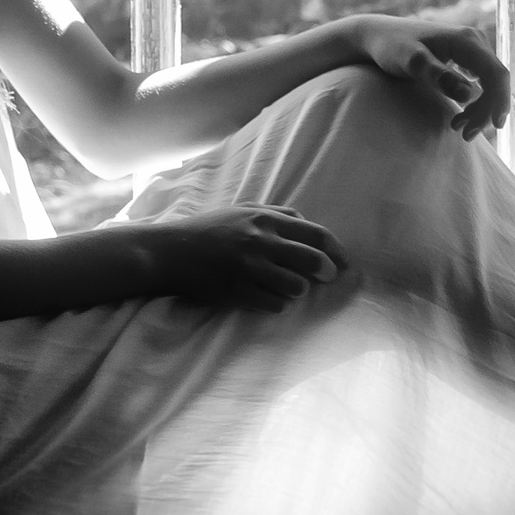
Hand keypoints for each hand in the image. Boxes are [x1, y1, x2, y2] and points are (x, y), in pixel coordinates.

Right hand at [142, 203, 347, 312]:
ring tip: (289, 286)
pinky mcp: (238, 292)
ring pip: (296, 287)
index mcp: (264, 220)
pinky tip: (269, 296)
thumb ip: (276, 214)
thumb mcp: (242, 210)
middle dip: (327, 273)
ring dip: (298, 289)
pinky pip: (274, 304)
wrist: (170, 251)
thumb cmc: (208, 229)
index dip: (336, 250)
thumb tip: (306, 222)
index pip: (315, 234)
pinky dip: (277, 302)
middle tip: (328, 278)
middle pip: (312, 261)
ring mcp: (249, 269)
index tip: (344, 262)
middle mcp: (260, 243)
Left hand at [352, 16, 511, 140]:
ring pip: (490, 85)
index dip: (499, 101)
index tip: (494, 126)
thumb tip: (469, 94)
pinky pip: (481, 84)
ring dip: (481, 110)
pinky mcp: (466, 59)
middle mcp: (474, 42)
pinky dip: (475, 103)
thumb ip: (438, 76)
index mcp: (465, 40)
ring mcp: (472, 50)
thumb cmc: (391, 46)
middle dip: (487, 111)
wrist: (378, 36)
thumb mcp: (410, 62)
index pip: (496, 73)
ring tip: (458, 128)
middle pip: (496, 81)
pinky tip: (460, 116)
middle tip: (465, 135)